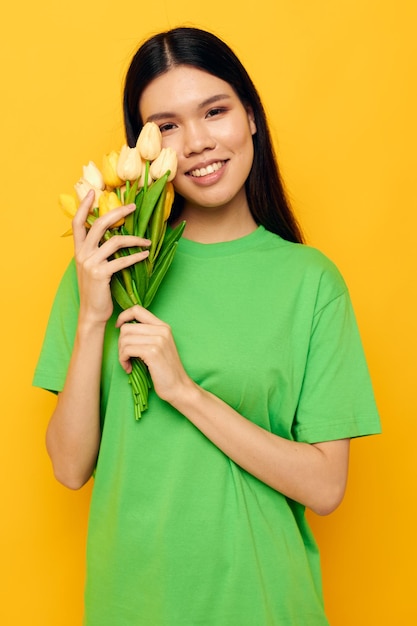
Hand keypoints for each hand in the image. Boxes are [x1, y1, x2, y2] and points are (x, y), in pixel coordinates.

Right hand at [72, 190, 150, 324]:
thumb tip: (113, 237)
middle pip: (99, 225)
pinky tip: (145, 255)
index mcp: (78, 250)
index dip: (84, 206)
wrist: (92, 313)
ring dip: (134, 239)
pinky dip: (136, 256)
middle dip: (117, 212)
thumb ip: (97, 252)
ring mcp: (90, 263)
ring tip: (147, 241)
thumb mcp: (92, 268)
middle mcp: (82, 254)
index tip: (92, 192)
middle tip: (133, 206)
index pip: (77, 222)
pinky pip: (122, 260)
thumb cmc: (96, 290)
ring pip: (115, 241)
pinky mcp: (101, 274)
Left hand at [116, 305, 191, 403]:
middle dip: (120, 343)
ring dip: (121, 353)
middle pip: (126, 327)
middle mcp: (161, 330)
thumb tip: (123, 327)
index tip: (118, 328)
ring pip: (124, 339)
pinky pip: (127, 350)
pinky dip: (123, 360)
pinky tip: (129, 368)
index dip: (123, 316)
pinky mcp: (152, 352)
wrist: (178, 387)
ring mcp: (158, 340)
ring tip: (128, 363)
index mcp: (163, 326)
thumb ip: (146, 334)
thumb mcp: (159, 346)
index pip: (137, 309)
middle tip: (125, 356)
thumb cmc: (165, 369)